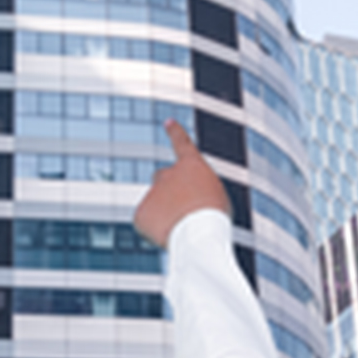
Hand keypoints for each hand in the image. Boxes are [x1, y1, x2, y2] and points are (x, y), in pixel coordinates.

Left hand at [133, 120, 231, 247]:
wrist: (198, 233)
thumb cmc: (214, 218)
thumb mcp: (216, 196)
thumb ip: (198, 190)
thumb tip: (184, 202)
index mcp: (191, 166)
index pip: (182, 143)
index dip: (175, 133)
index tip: (169, 122)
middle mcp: (168, 173)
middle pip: (162, 177)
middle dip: (168, 190)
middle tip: (181, 209)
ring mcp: (152, 192)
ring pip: (156, 203)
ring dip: (166, 213)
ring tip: (181, 227)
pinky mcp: (141, 212)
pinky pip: (146, 221)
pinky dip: (154, 229)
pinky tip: (167, 235)